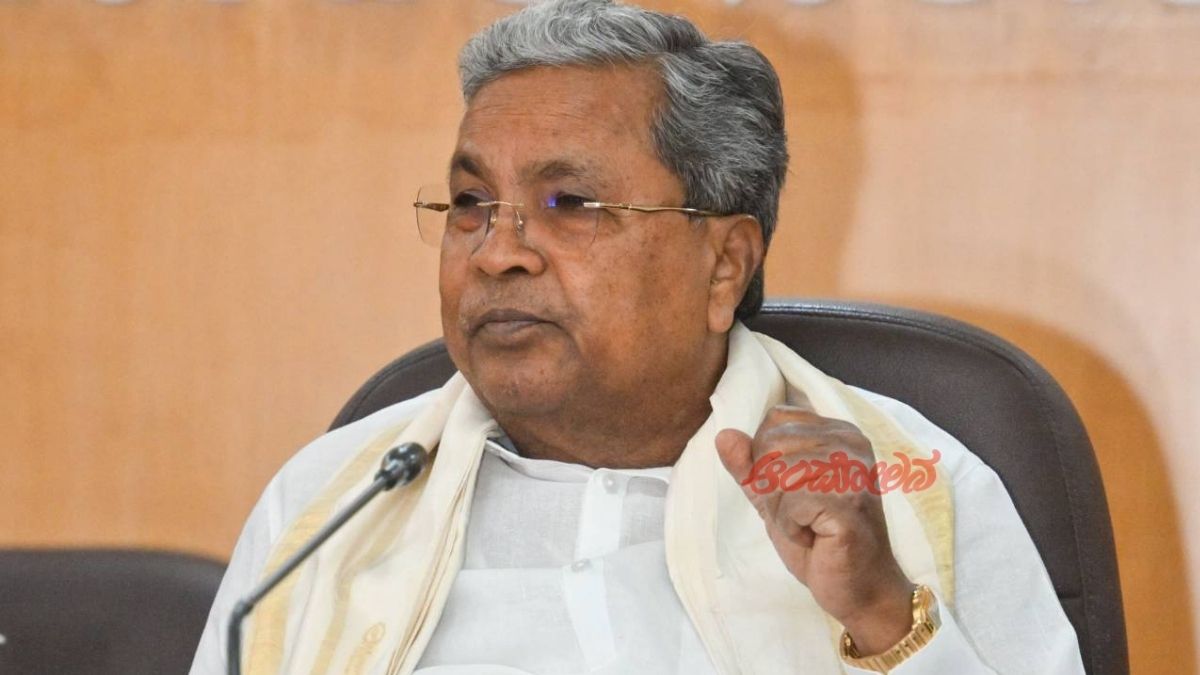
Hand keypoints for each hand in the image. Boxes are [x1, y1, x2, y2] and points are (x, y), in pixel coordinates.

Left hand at [715, 392, 913, 654]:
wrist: (859, 587)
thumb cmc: (820, 539)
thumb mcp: (775, 496)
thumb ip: (749, 466)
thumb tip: (723, 435)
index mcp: (837, 432)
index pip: (775, 420)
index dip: (767, 458)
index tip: (797, 490)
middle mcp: (850, 443)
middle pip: (771, 445)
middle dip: (773, 488)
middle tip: (803, 514)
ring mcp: (852, 471)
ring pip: (778, 474)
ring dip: (782, 511)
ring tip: (810, 526)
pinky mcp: (848, 502)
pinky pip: (790, 504)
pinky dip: (792, 528)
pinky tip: (816, 538)